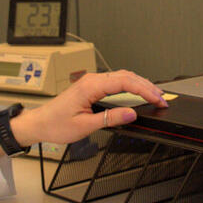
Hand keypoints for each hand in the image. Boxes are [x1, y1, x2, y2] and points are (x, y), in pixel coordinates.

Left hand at [9, 70, 166, 147]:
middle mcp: (92, 79)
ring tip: (155, 95)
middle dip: (147, 86)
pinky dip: (130, 86)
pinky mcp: (91, 86)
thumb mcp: (85, 126)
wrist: (39, 123)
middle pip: (126, 76)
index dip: (145, 90)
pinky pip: (115, 81)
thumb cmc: (56, 124)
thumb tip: (131, 113)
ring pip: (122, 77)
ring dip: (140, 85)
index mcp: (90, 85)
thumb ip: (110, 118)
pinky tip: (137, 93)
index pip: (125, 82)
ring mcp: (91, 81)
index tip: (158, 99)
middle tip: (162, 99)